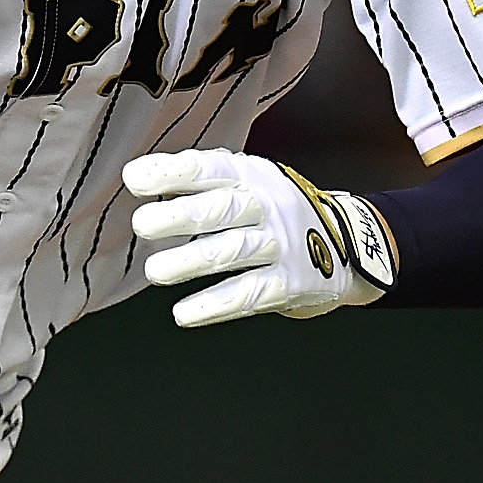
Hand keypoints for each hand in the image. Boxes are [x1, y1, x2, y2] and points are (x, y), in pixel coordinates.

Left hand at [124, 149, 397, 325]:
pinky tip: (184, 313)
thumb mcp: (248, 183)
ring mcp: (283, 244)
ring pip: (233, 251)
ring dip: (191, 261)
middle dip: (180, 216)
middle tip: (141, 225)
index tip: (134, 180)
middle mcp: (268, 205)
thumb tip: (135, 175)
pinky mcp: (292, 282)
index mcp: (251, 176)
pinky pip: (250, 293)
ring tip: (155, 272)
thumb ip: (198, 180)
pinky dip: (215, 305)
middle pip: (222, 208)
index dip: (172, 173)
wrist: (348, 244)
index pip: (209, 169)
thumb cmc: (275, 213)